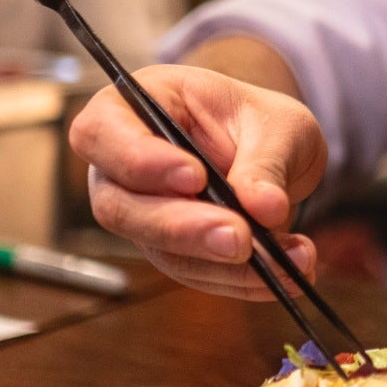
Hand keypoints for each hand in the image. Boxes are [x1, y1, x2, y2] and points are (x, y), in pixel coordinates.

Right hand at [69, 64, 328, 299]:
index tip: (196, 177)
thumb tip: (264, 208)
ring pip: (159, 249)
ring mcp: (140, 214)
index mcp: (132, 106)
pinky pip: (194, 273)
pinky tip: (285, 274)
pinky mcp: (169, 251)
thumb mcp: (278, 124)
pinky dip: (241, 279)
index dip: (138, 159)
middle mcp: (120, 167)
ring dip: (222, 263)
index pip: (101, 132)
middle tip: (241, 238)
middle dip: (183, 227)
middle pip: (120, 207)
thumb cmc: (260, 122)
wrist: (273, 153)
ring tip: (285, 260)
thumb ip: (268, 160)